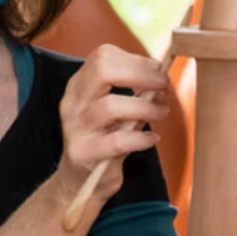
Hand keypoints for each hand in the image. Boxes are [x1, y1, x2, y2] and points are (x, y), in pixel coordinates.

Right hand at [54, 44, 169, 205]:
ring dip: (145, 108)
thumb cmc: (102, 138)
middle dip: (141, 74)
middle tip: (162, 86)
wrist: (78, 179)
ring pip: (110, 106)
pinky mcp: (84, 153)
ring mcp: (77, 127)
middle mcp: (74, 102)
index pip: (102, 56)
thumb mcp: (114, 110)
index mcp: (79, 86)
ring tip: (161, 114)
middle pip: (103, 70)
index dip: (136, 60)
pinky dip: (140, 138)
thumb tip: (162, 79)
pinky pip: (117, 141)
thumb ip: (134, 93)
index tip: (157, 71)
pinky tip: (151, 138)